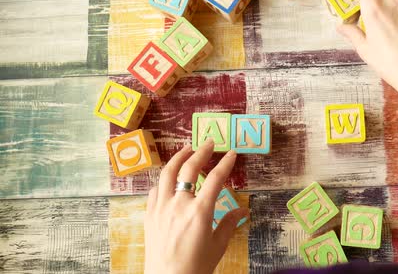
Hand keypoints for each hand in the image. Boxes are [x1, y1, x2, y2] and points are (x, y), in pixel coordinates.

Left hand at [144, 140, 248, 273]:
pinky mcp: (150, 214)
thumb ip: (228, 224)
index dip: (225, 163)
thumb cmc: (195, 267)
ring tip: (186, 149)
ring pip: (167, 173)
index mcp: (200, 212)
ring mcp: (161, 208)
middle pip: (189, 168)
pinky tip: (169, 177)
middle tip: (209, 142)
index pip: (215, 179)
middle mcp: (179, 205)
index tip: (231, 153)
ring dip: (178, 158)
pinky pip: (155, 189)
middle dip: (201, 151)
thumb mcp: (217, 246)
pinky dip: (164, 179)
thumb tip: (242, 211)